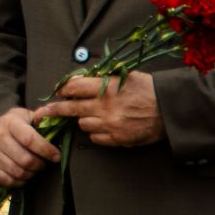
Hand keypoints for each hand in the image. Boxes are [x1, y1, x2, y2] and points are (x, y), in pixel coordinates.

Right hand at [0, 107, 61, 188]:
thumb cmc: (14, 124)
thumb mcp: (26, 116)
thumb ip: (41, 117)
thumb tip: (54, 115)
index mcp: (10, 122)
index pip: (30, 140)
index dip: (46, 150)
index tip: (57, 156)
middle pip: (25, 160)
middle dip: (40, 164)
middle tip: (45, 163)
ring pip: (18, 172)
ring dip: (31, 173)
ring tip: (35, 168)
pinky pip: (7, 181)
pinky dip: (19, 181)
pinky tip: (24, 174)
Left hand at [35, 71, 164, 147]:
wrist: (171, 110)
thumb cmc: (149, 89)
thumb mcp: (126, 76)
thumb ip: (103, 79)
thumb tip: (80, 80)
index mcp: (106, 87)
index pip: (72, 87)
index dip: (62, 89)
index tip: (58, 92)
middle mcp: (105, 106)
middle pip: (70, 109)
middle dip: (54, 110)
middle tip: (42, 113)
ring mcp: (110, 124)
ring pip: (82, 125)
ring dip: (83, 120)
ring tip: (93, 115)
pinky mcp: (117, 139)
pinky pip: (95, 138)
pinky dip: (96, 133)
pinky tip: (104, 127)